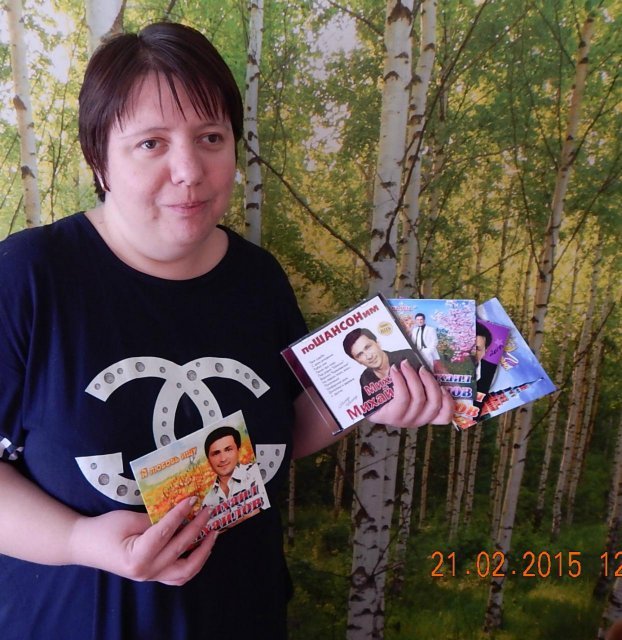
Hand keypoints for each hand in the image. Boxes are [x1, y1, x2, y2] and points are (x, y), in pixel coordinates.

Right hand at [70, 496, 217, 585]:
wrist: (84, 545)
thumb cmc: (103, 529)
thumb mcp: (128, 519)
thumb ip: (154, 519)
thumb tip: (179, 512)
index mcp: (137, 557)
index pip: (166, 532)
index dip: (181, 513)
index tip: (193, 499)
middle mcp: (146, 572)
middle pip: (180, 549)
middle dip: (198, 527)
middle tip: (208, 510)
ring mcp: (151, 577)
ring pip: (186, 571)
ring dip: (203, 552)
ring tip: (213, 533)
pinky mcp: (153, 575)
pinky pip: (179, 575)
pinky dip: (194, 562)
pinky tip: (202, 547)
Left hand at [368, 359, 453, 427]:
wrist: (366, 401)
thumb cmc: (391, 392)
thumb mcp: (411, 386)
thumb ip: (424, 379)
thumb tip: (434, 364)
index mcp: (425, 414)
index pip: (444, 417)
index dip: (449, 402)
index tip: (444, 386)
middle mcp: (418, 420)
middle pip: (434, 404)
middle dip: (430, 382)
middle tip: (421, 368)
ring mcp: (405, 420)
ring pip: (418, 399)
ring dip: (413, 377)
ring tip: (405, 364)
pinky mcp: (392, 416)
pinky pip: (402, 397)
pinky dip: (400, 381)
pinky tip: (394, 370)